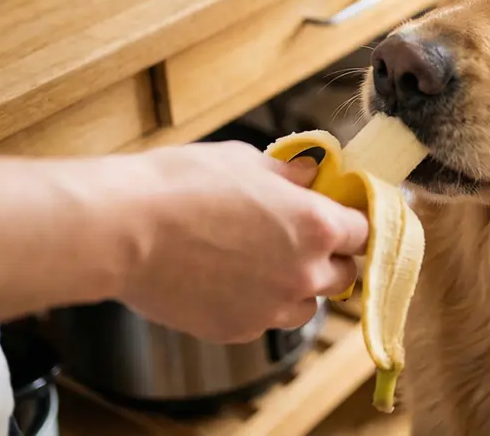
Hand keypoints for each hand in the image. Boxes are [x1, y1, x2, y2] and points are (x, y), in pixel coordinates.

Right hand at [116, 141, 367, 342]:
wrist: (125, 230)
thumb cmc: (181, 185)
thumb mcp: (246, 161)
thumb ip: (289, 175)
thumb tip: (311, 176)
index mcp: (316, 225)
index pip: (365, 231)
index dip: (354, 221)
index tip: (345, 217)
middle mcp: (303, 273)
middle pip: (345, 274)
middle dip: (331, 257)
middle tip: (304, 239)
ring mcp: (271, 307)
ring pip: (307, 305)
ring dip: (298, 286)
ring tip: (264, 263)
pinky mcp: (237, 329)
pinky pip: (264, 320)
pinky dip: (257, 303)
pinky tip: (229, 280)